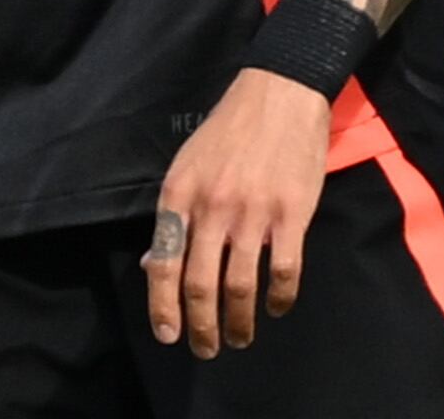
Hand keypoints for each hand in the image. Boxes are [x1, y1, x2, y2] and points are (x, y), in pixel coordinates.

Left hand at [143, 69, 333, 358]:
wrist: (278, 94)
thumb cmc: (228, 131)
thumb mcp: (186, 165)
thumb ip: (172, 216)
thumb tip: (152, 262)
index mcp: (180, 194)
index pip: (164, 261)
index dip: (163, 305)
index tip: (168, 335)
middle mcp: (212, 206)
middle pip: (200, 283)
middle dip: (201, 326)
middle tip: (206, 349)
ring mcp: (253, 212)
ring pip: (240, 285)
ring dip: (238, 321)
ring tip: (239, 338)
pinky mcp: (292, 214)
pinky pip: (284, 270)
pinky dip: (280, 297)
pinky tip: (277, 307)